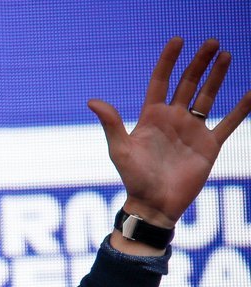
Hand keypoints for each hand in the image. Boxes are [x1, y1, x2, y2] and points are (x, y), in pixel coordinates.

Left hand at [88, 37, 250, 229]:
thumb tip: (92, 101)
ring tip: (226, 55)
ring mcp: (192, 130)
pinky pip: (228, 122)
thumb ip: (111, 124)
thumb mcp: (120, 149)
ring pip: (207, 96)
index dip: (168, 61)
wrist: (154, 203)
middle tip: (212, 42)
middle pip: (188, 83)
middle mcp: (173, 119)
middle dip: (199, 62)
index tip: (178, 40)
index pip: (161, 81)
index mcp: (151, 117)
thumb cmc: (134, 178)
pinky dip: (241, 109)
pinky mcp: (209, 145)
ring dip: (217, 76)